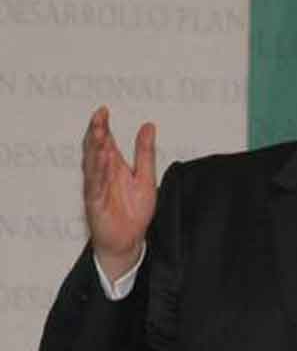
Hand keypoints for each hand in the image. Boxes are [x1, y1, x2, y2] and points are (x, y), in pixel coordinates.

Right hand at [82, 107, 156, 281]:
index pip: (106, 142)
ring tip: (100, 135)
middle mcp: (103, 175)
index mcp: (114, 167)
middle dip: (96, 134)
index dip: (103, 126)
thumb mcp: (146, 177)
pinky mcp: (96, 204)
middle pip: (95, 150)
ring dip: (95, 151)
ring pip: (93, 166)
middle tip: (99, 118)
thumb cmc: (134, 211)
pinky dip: (98, 175)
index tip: (103, 111)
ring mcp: (97, 189)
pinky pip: (96, 187)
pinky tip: (101, 162)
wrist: (129, 239)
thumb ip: (145, 153)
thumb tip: (148, 126)